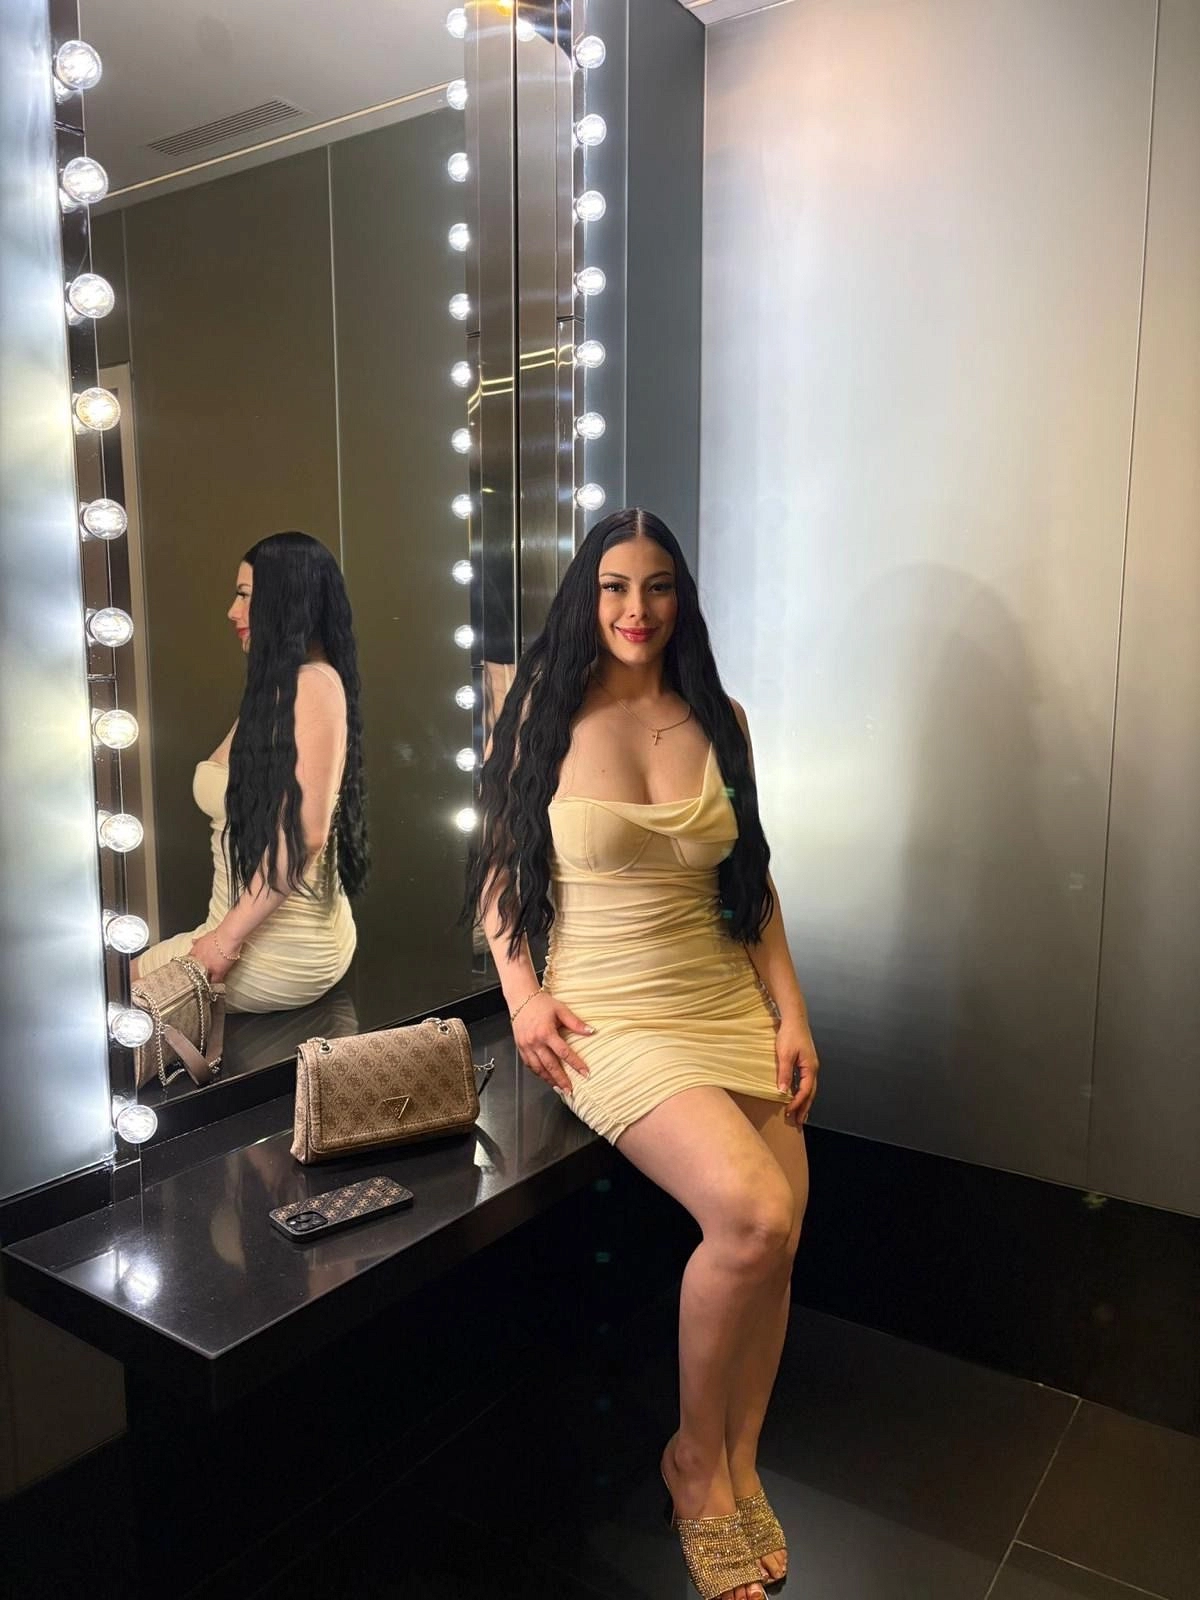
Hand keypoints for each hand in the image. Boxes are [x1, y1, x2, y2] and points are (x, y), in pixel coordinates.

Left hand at [188, 931, 239, 983]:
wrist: (228, 936)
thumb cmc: (218, 934)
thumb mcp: (204, 937)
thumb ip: (197, 942)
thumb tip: (193, 941)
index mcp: (194, 953)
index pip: (187, 964)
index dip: (189, 968)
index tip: (190, 971)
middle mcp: (199, 961)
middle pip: (193, 974)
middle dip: (194, 978)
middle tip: (195, 982)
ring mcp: (208, 967)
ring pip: (203, 979)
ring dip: (203, 983)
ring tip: (204, 987)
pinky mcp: (218, 971)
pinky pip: (215, 981)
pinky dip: (215, 985)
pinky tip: (215, 988)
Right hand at [511, 992, 592, 1092]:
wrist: (521, 998)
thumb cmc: (541, 1003)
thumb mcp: (561, 1010)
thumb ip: (576, 1023)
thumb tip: (591, 1032)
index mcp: (546, 1032)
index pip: (564, 1053)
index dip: (576, 1064)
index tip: (585, 1073)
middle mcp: (535, 1041)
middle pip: (550, 1065)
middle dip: (561, 1080)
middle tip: (570, 1090)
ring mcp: (526, 1046)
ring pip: (538, 1068)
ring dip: (549, 1079)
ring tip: (559, 1087)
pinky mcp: (520, 1047)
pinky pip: (529, 1064)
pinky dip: (537, 1072)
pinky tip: (545, 1076)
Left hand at [775, 1013, 818, 1127]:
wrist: (794, 1018)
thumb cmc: (790, 1034)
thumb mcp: (784, 1054)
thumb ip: (784, 1073)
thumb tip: (783, 1092)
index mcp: (810, 1068)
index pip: (805, 1091)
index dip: (797, 1103)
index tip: (789, 1112)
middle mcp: (813, 1068)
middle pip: (811, 1093)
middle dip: (805, 1108)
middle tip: (799, 1122)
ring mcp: (811, 1065)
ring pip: (809, 1089)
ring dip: (804, 1102)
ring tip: (800, 1115)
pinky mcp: (806, 1062)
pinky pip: (806, 1082)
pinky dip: (802, 1092)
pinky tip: (796, 1096)